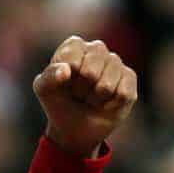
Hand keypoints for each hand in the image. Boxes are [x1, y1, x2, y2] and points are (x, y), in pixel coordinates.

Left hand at [33, 36, 137, 157]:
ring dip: (95, 99)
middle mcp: (96, 49)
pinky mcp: (129, 78)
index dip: (66, 78)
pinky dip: (110, 104)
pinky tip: (105, 102)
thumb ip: (48, 77)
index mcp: (74, 46)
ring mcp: (115, 62)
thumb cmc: (58, 102)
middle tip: (78, 93)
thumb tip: (66, 70)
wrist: (75, 126)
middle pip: (91, 71)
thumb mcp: (44, 90)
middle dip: (81, 90)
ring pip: (107, 84)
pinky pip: (123, 93)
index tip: (64, 83)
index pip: (72, 58)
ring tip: (90, 98)